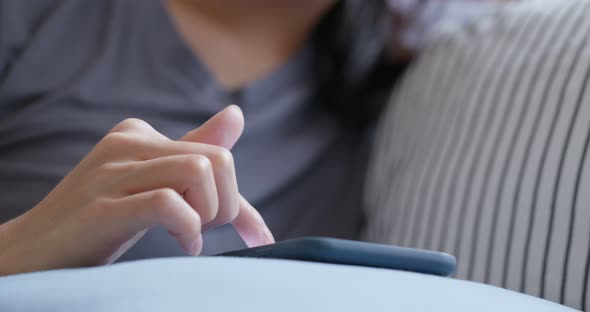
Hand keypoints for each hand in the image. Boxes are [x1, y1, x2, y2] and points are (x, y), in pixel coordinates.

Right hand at [0, 105, 273, 274]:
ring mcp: (110, 173)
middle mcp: (126, 143)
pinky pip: (169, 203)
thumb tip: (236, 114)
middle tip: (203, 230)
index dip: (239, 201)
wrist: (33, 252)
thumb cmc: (101, 219)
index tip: (252, 233)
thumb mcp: (151, 181)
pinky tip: (183, 244)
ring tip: (189, 235)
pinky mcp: (101, 208)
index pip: (217, 154)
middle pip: (217, 160)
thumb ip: (193, 152)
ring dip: (209, 214)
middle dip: (228, 205)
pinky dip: (189, 228)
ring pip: (199, 173)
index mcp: (138, 133)